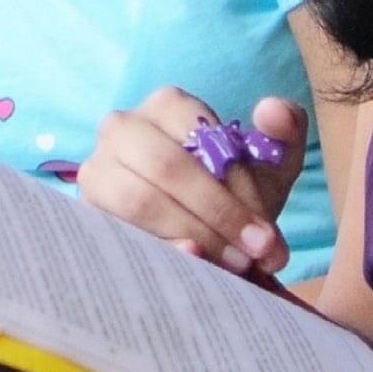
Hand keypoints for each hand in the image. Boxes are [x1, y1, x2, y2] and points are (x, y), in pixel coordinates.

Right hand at [79, 89, 303, 282]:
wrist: (198, 235)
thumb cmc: (230, 194)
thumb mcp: (266, 166)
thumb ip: (285, 132)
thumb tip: (271, 110)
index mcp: (168, 105)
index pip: (201, 136)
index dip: (236, 186)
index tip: (267, 233)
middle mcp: (123, 127)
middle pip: (166, 166)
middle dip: (218, 215)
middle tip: (256, 254)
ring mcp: (97, 170)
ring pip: (138, 200)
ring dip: (192, 236)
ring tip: (233, 266)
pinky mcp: (87, 212)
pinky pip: (118, 233)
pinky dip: (159, 251)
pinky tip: (190, 265)